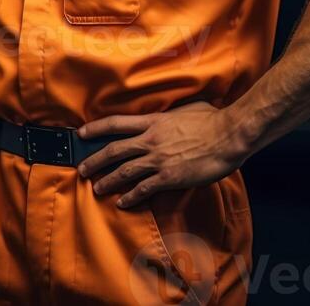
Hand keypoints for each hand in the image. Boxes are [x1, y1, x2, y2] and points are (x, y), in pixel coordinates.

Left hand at [76, 100, 240, 208]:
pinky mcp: (170, 177)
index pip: (116, 123)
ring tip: (97, 188)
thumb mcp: (186, 107)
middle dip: (95, 160)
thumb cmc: (211, 119)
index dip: (96, 128)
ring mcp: (159, 160)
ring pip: (125, 172)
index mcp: (153, 121)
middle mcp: (151, 140)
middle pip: (114, 150)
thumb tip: (168, 114)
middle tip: (82, 169)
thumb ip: (171, 113)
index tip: (82, 133)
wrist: (227, 136)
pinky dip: (131, 197)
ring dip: (108, 181)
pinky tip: (123, 202)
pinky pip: (145, 189)